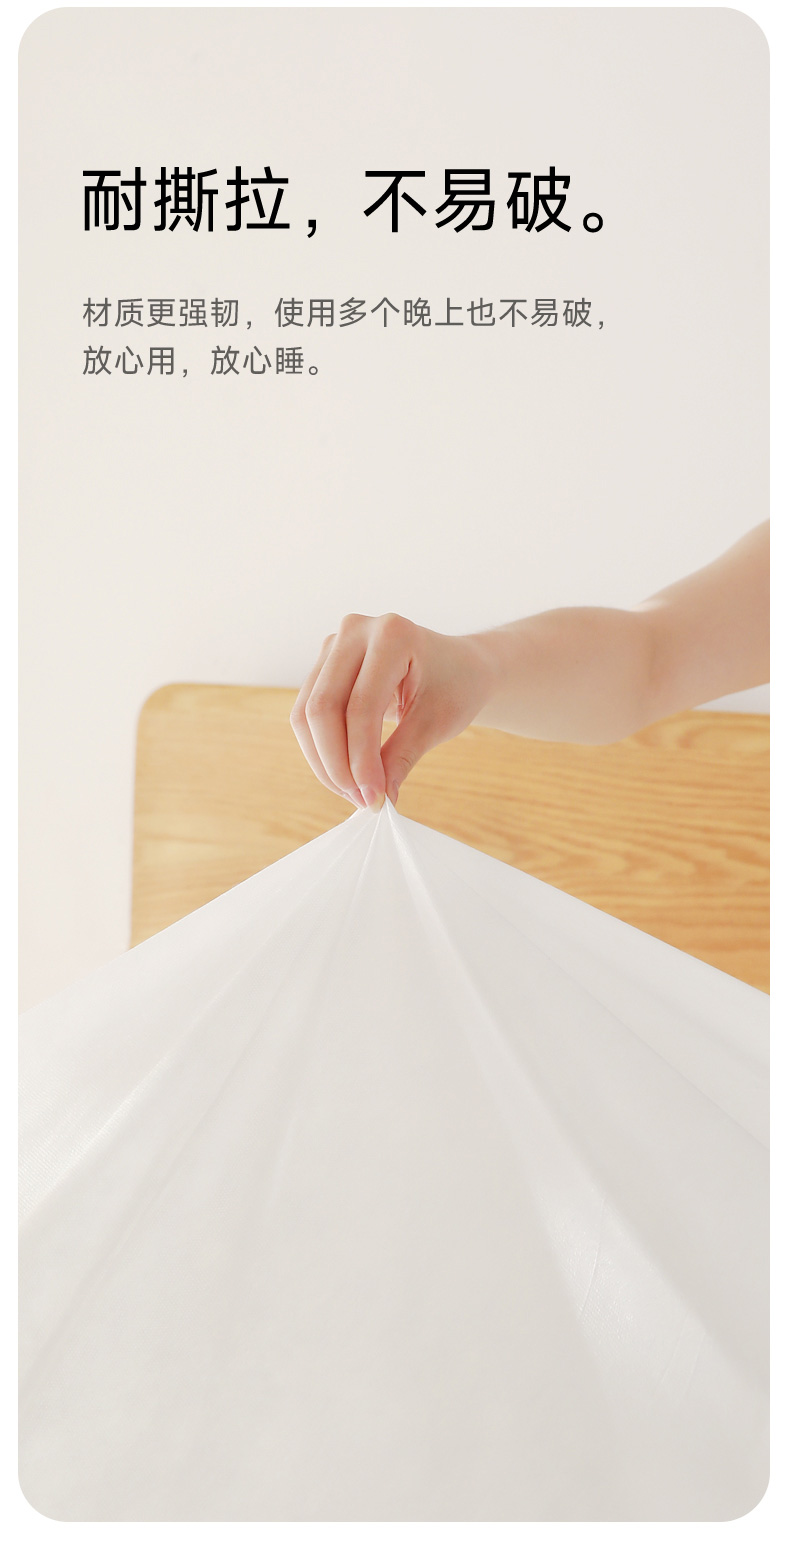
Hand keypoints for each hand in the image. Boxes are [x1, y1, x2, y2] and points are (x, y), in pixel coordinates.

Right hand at [290, 613, 494, 807]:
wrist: (459, 666)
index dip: (361, 757)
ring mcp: (333, 645)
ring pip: (306, 714)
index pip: (360, 705)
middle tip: (362, 800)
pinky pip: (307, 714)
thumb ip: (402, 757)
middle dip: (337, 763)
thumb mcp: (437, 723)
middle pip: (323, 708)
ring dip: (325, 761)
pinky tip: (346, 775)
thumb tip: (374, 798)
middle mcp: (355, 630)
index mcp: (392, 634)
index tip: (374, 798)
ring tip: (355, 793)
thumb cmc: (456, 687)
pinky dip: (322, 750)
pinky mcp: (323, 665)